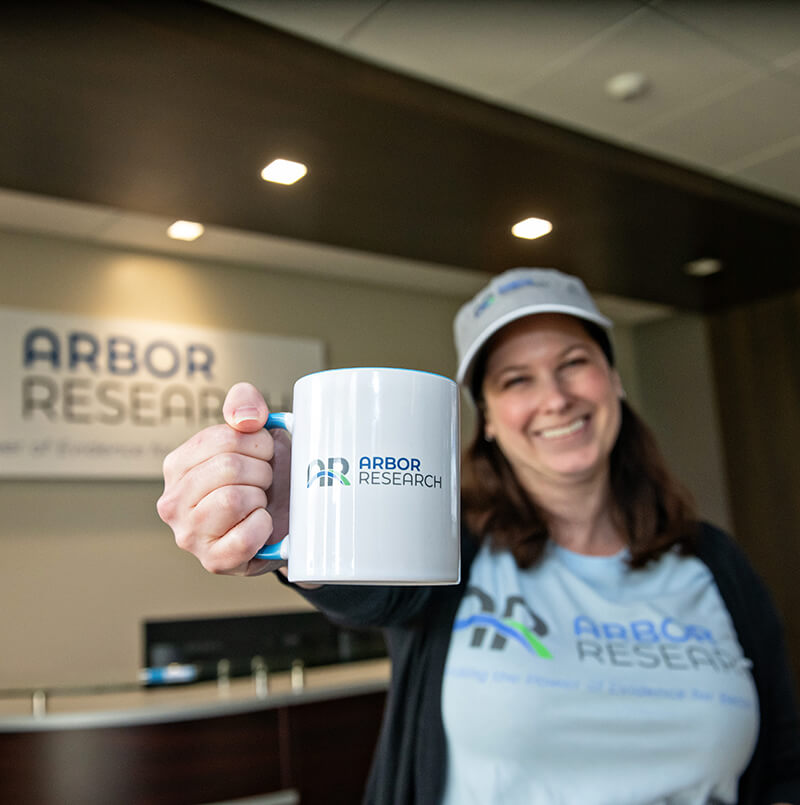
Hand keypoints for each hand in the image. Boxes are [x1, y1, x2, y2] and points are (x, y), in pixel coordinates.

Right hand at [156, 382, 290, 575]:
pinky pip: (245, 536)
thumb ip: (244, 404)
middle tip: (264, 480)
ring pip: (233, 499)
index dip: (257, 443)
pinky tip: (261, 523)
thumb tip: (245, 417)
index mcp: (177, 466)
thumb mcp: (255, 432)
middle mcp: (172, 502)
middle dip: (261, 470)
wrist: (283, 519)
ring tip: (259, 501)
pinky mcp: (213, 561)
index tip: (263, 453)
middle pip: (228, 467)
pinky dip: (264, 526)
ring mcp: (189, 534)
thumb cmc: (263, 476)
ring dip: (260, 498)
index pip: (223, 438)